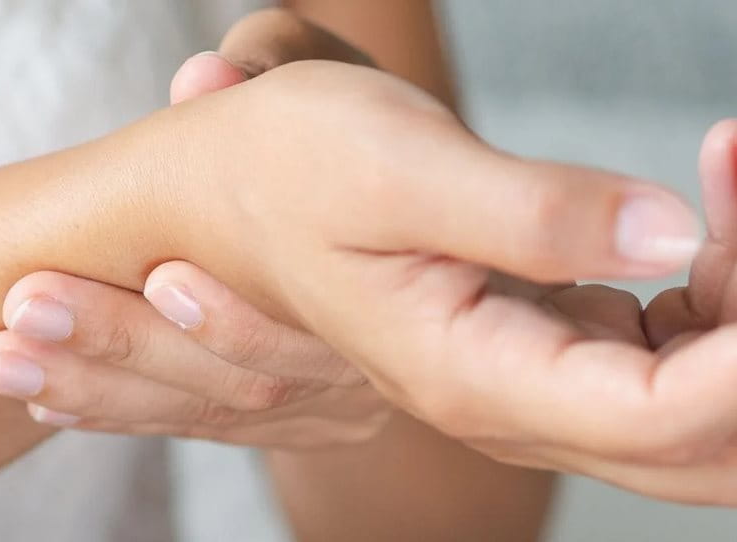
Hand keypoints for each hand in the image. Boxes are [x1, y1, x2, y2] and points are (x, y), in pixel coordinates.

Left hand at [0, 9, 389, 448]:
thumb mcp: (340, 89)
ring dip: (109, 390)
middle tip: (32, 312)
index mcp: (389, 287)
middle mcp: (368, 360)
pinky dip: (129, 414)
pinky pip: (212, 427)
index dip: (234, 318)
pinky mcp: (310, 418)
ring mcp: (339, 399)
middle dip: (133, 346)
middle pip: (249, 382)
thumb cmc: (359, 142)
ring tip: (13, 362)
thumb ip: (281, 67)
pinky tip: (55, 401)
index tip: (155, 276)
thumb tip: (204, 80)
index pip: (307, 328)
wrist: (393, 224)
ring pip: (221, 412)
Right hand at [159, 52, 736, 505]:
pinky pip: (664, 353)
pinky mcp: (538, 338)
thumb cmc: (279, 172)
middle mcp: (506, 399)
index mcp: (472, 375)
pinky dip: (715, 293)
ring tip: (732, 179)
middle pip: (701, 439)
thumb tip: (666, 229)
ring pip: (695, 404)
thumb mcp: (396, 171)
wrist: (223, 195)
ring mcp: (526, 375)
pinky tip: (702, 216)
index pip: (667, 414)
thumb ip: (534, 215)